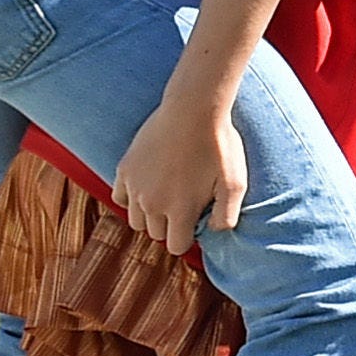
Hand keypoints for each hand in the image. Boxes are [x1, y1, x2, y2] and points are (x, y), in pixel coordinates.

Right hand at [112, 90, 244, 257]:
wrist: (193, 108)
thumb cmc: (219, 145)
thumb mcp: (236, 183)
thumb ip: (226, 216)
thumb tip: (212, 232)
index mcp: (180, 211)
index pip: (177, 247)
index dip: (188, 237)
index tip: (196, 219)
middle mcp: (153, 204)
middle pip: (156, 234)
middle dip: (170, 225)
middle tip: (185, 202)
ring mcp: (135, 187)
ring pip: (136, 220)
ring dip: (150, 214)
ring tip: (167, 194)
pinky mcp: (124, 168)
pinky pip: (119, 197)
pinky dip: (131, 197)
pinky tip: (147, 184)